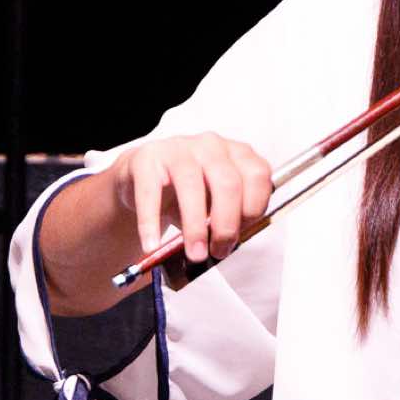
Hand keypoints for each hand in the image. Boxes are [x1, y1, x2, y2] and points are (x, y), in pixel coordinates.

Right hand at [113, 132, 272, 263]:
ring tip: (194, 253)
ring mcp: (179, 148)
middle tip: (219, 250)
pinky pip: (150, 192)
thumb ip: (228, 215)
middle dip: (227, 225)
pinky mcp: (147, 158)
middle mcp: (211, 145)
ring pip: (192, 186)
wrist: (141, 178)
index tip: (242, 234)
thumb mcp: (214, 200)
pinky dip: (150, 223)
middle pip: (228, 183)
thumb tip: (229, 244)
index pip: (258, 175)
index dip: (254, 209)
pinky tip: (152, 244)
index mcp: (236, 153)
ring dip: (195, 227)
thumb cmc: (186, 193)